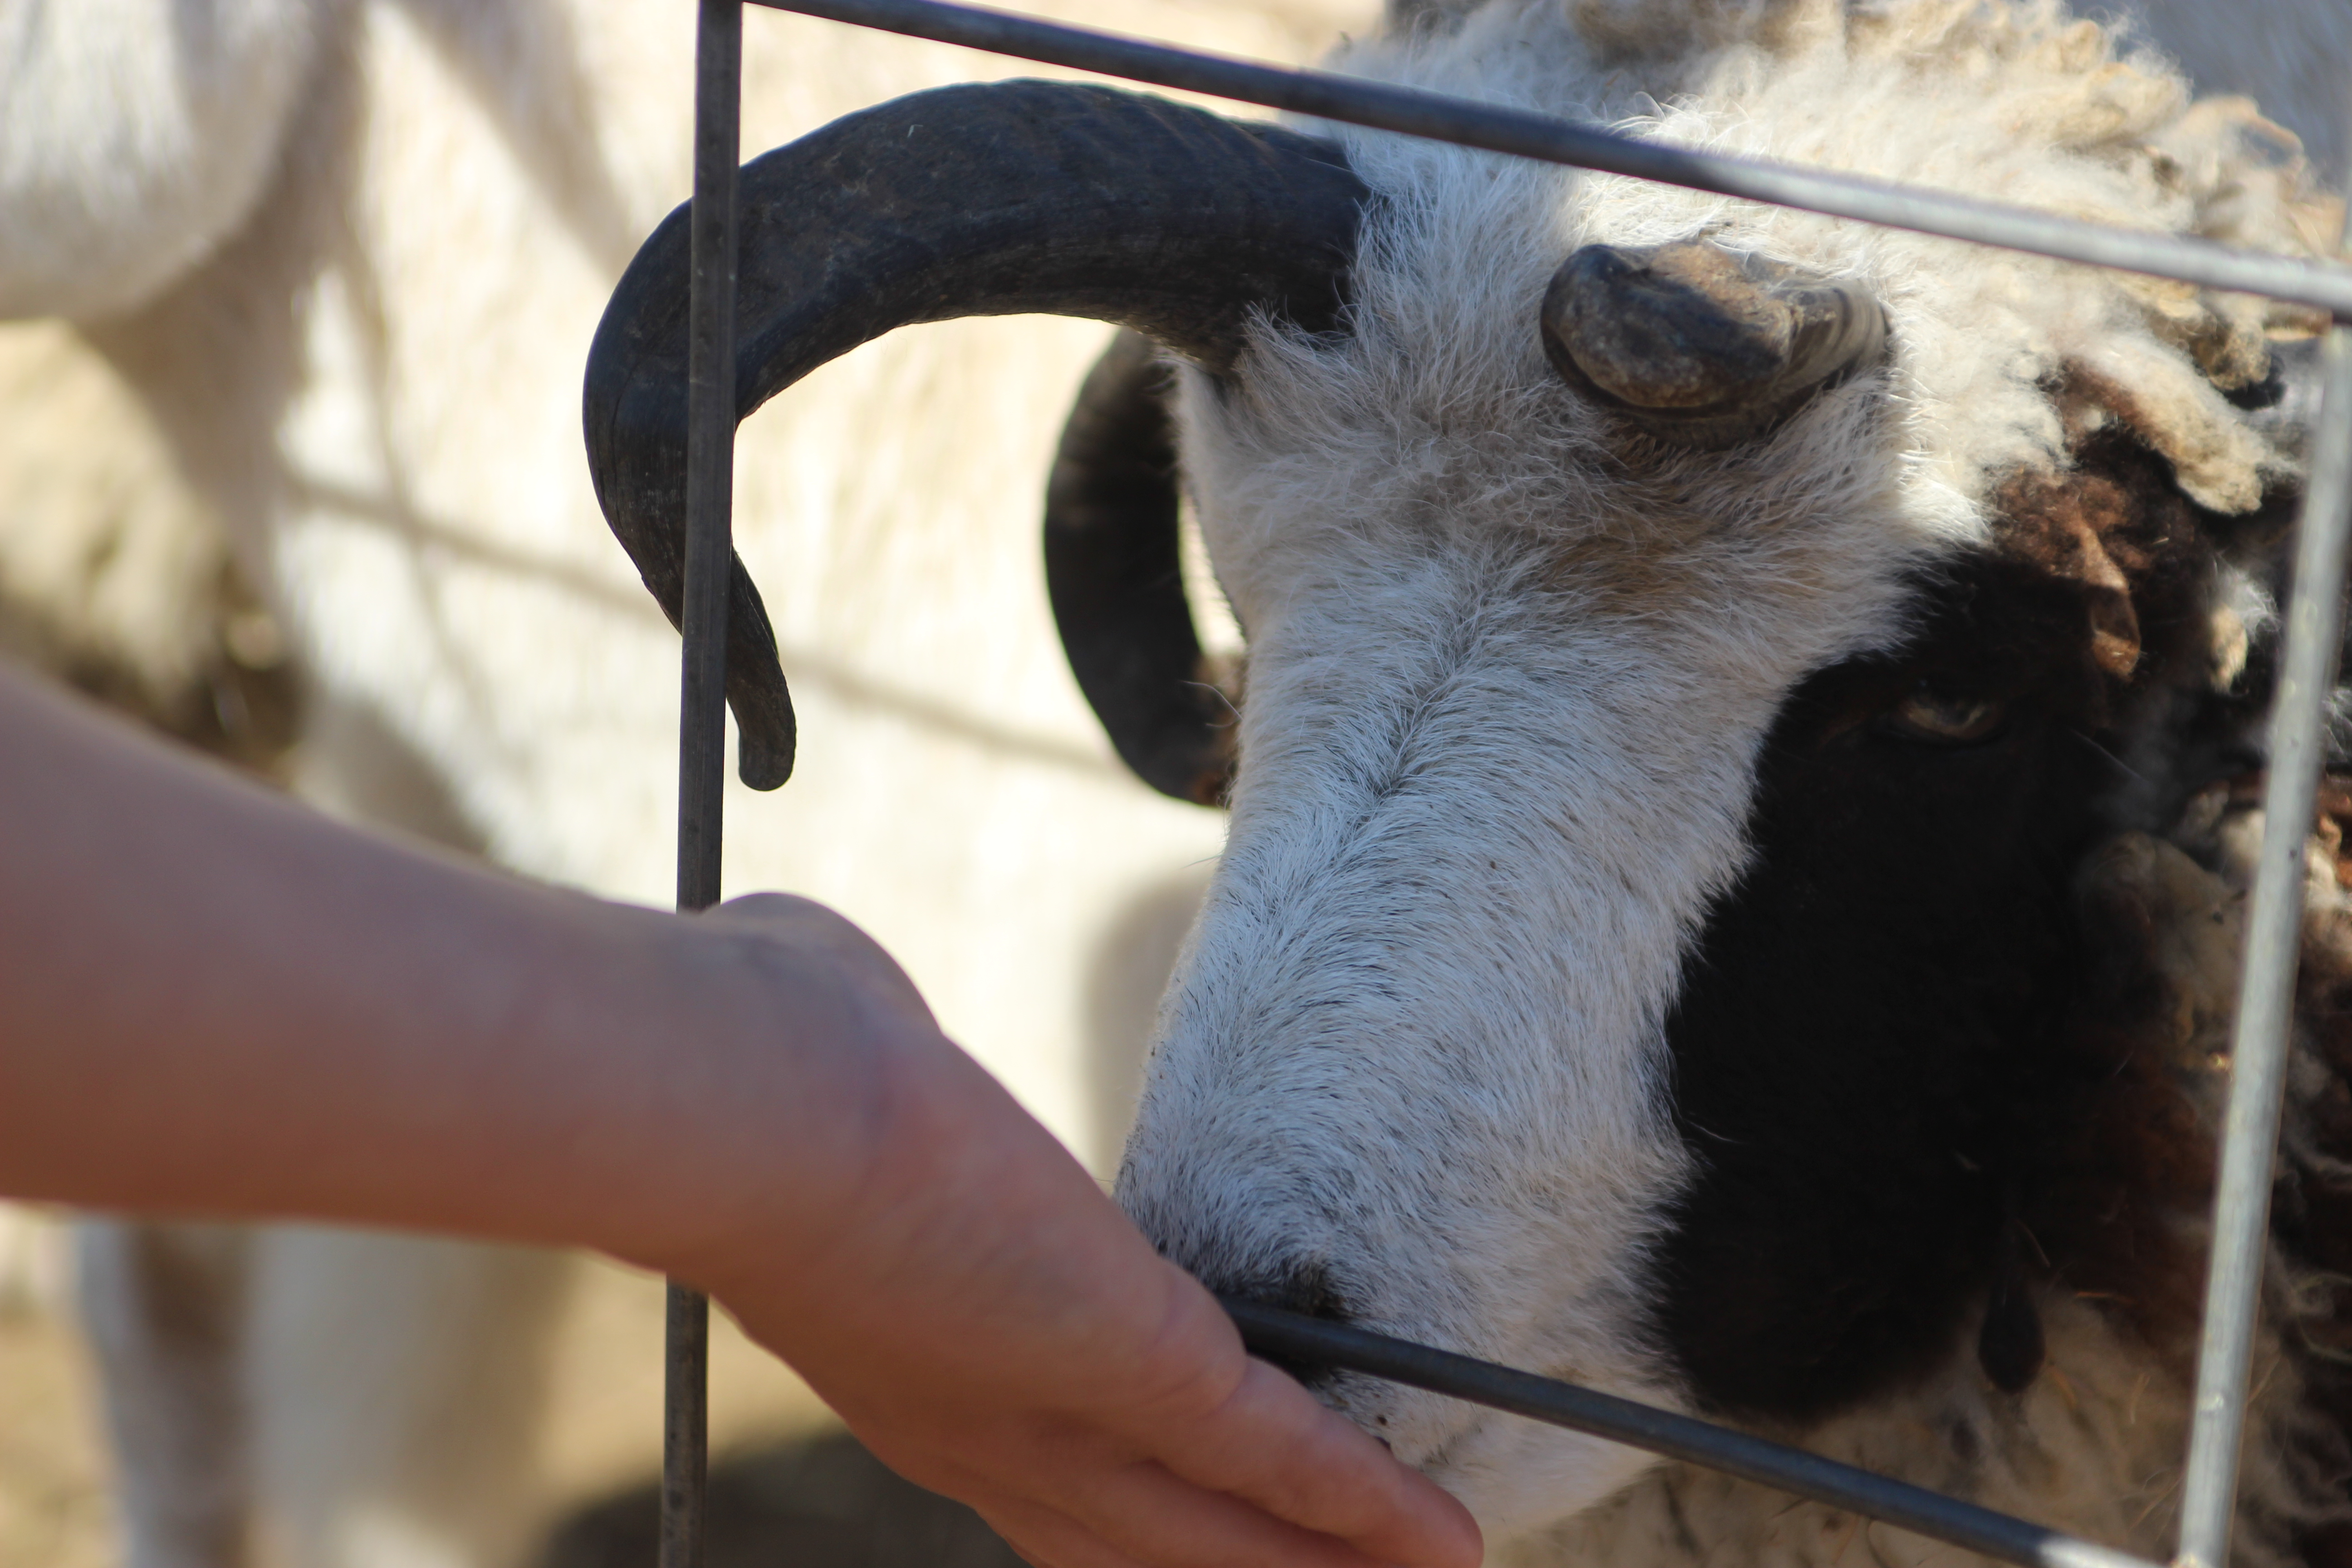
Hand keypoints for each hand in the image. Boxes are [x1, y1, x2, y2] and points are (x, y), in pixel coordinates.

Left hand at [679, 895, 1482, 1567]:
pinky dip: (1364, 1506)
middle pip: (1144, 1546)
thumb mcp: (834, 1089)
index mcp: (913, 1378)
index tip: (1186, 1510)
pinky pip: (1282, 1459)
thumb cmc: (764, 1067)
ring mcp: (1067, 1412)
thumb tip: (856, 998)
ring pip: (1224, 1531)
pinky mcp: (1140, 1369)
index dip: (1121, 1510)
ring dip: (1323, 1562)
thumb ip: (871, 1062)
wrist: (753, 1111)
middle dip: (1245, 1567)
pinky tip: (1437, 1539)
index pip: (1041, 1480)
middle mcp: (987, 1432)